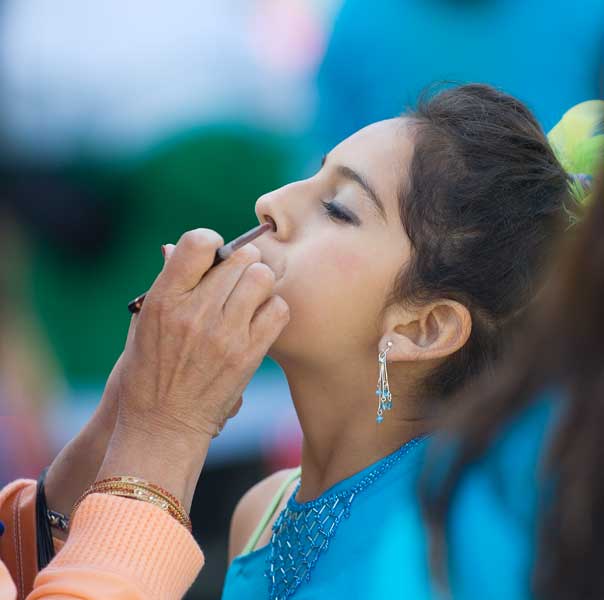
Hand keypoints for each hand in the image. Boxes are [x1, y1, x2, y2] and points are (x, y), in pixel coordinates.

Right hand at [98, 228, 288, 510]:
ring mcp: (225, 333)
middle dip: (241, 262)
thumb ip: (167, 283)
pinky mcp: (248, 354)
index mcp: (164, 299)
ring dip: (259, 282)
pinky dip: (272, 309)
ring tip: (250, 296)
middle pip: (239, 259)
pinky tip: (259, 319)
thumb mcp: (144, 322)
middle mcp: (195, 312)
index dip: (211, 242)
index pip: (198, 243)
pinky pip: (278, 310)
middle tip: (238, 276)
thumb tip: (179, 247)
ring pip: (263, 278)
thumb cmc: (150, 371)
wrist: (163, 424)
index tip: (214, 254)